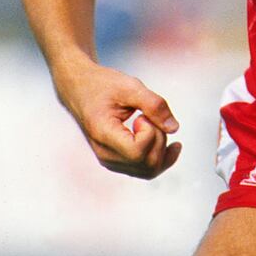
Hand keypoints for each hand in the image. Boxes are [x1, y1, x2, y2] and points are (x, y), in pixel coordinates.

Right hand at [54, 58, 181, 178]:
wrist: (80, 89)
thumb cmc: (102, 85)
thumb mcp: (130, 86)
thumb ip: (154, 105)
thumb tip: (174, 128)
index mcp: (103, 135)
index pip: (137, 152)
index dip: (151, 133)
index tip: (143, 115)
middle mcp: (105, 154)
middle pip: (146, 163)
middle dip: (159, 138)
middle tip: (149, 116)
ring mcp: (110, 161)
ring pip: (148, 170)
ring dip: (160, 147)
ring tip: (152, 123)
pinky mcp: (117, 161)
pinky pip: (144, 169)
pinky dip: (160, 156)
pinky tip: (168, 143)